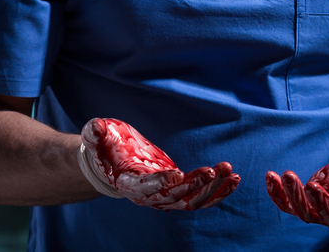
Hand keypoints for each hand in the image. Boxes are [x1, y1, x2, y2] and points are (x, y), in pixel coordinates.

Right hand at [79, 117, 239, 210]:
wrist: (112, 161)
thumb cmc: (104, 146)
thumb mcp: (96, 136)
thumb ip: (94, 134)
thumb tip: (95, 128)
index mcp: (128, 183)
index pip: (145, 188)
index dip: (160, 183)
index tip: (177, 174)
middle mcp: (148, 196)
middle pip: (174, 198)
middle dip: (196, 186)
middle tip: (214, 170)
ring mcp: (164, 196)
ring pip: (192, 201)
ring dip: (213, 189)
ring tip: (231, 172)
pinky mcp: (177, 191)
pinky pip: (201, 198)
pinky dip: (218, 191)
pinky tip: (234, 179)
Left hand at [266, 142, 328, 227]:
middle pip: (326, 214)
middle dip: (314, 201)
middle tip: (306, 182)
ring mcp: (325, 207)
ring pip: (304, 211)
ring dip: (291, 196)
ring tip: (281, 175)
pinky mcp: (310, 199)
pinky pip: (290, 203)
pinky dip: (278, 193)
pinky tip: (269, 177)